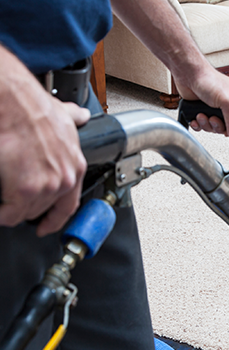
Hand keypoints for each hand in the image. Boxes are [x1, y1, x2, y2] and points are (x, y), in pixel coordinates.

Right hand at [0, 49, 89, 236]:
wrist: (16, 104)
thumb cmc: (34, 108)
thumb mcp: (64, 115)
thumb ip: (74, 119)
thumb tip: (81, 115)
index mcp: (76, 167)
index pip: (69, 205)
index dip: (55, 219)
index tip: (46, 226)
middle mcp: (65, 180)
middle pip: (43, 209)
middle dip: (26, 207)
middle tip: (12, 200)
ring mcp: (47, 187)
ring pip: (25, 212)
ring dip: (12, 209)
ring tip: (4, 199)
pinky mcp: (25, 189)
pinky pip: (9, 214)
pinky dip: (2, 213)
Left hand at [174, 68, 228, 144]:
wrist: (188, 74)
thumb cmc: (209, 79)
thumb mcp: (228, 101)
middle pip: (228, 128)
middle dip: (218, 126)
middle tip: (213, 118)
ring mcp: (215, 110)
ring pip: (214, 128)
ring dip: (206, 124)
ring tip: (202, 114)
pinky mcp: (203, 112)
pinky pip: (203, 127)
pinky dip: (198, 124)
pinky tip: (196, 117)